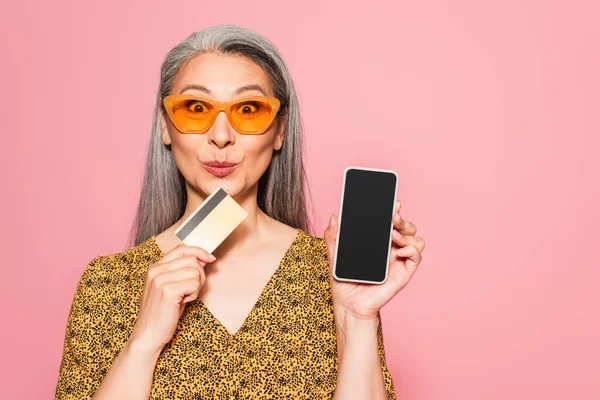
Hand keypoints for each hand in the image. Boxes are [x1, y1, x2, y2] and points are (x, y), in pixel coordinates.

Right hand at [129, 244, 215, 353]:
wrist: (148, 335)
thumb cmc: (162, 312)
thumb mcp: (171, 287)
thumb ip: (183, 271)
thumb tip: (204, 258)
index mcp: (155, 267)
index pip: (182, 249)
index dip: (199, 251)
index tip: (210, 258)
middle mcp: (156, 270)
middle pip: (192, 260)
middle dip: (199, 275)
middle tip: (190, 290)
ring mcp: (160, 280)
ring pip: (196, 272)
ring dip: (196, 286)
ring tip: (184, 298)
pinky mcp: (167, 291)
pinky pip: (194, 284)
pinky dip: (194, 295)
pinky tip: (182, 303)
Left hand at [324, 200, 424, 320]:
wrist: (348, 305)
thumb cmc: (344, 281)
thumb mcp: (335, 255)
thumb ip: (333, 236)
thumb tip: (333, 217)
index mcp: (378, 242)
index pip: (391, 222)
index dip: (395, 210)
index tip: (392, 202)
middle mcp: (391, 249)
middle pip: (407, 227)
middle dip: (403, 219)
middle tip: (392, 217)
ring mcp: (398, 260)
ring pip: (416, 239)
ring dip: (407, 234)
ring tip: (393, 235)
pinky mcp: (403, 273)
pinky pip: (416, 257)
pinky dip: (412, 250)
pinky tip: (399, 250)